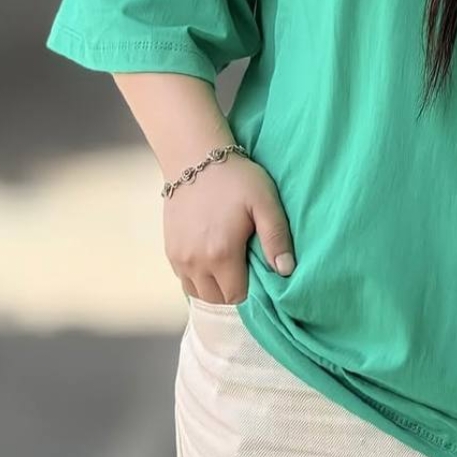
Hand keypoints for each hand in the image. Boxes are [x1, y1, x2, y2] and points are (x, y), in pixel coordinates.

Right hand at [164, 154, 294, 303]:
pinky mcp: (169, 249)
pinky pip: (184, 278)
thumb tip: (286, 271)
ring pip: (197, 292)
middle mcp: (195, 262)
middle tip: (248, 267)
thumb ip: (276, 238)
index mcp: (221, 254)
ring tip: (231, 264)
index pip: (237, 296)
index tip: (260, 271)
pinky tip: (213, 257)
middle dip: (234, 290)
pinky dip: (199, 276)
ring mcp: (178, 257)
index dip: (252, 289)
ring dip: (215, 286)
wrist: (195, 157)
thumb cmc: (236, 178)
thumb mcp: (265, 202)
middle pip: (217, 298)